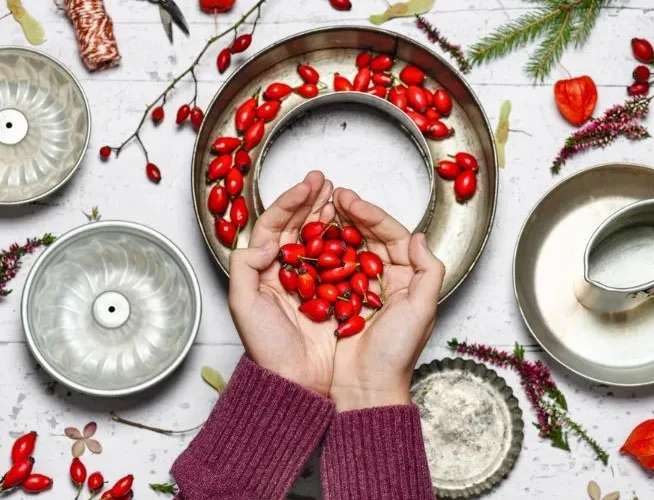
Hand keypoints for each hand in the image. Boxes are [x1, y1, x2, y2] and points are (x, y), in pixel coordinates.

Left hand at [228, 171, 336, 395]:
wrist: (297, 380)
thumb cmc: (268, 348)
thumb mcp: (243, 307)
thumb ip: (246, 267)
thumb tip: (269, 241)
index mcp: (264, 269)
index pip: (275, 225)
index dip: (290, 202)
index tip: (308, 185)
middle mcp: (287, 270)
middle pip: (298, 226)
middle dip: (311, 201)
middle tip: (325, 181)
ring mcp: (312, 280)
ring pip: (320, 239)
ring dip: (329, 215)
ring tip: (340, 197)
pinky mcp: (335, 292)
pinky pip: (341, 261)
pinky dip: (347, 242)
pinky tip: (354, 228)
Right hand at [328, 188, 444, 410]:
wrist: (365, 388)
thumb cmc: (395, 354)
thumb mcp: (422, 310)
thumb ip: (428, 270)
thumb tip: (419, 236)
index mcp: (407, 278)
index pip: (391, 235)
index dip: (372, 215)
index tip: (351, 200)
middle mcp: (384, 280)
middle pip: (368, 237)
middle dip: (351, 214)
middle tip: (334, 195)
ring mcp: (359, 289)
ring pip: (348, 248)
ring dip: (335, 228)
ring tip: (321, 209)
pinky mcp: (337, 300)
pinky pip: (330, 269)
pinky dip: (322, 252)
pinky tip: (311, 239)